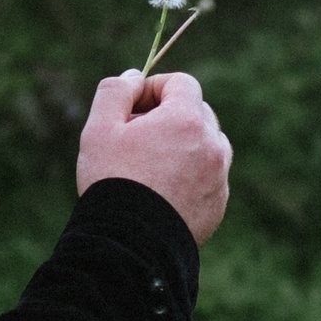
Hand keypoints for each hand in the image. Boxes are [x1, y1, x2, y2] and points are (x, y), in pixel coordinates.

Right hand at [76, 69, 230, 243]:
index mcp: (187, 120)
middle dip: (169, 116)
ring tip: (151, 164)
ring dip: (184, 144)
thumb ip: (116, 91)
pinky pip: (209, 177)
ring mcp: (219, 177)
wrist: (130, 243)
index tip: (135, 106)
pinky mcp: (218, 204)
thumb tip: (134, 77)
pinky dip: (191, 175)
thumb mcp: (100, 128)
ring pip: (207, 145)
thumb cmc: (112, 182)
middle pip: (197, 113)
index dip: (155, 88)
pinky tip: (162, 190)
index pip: (182, 83)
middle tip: (136, 137)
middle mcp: (212, 145)